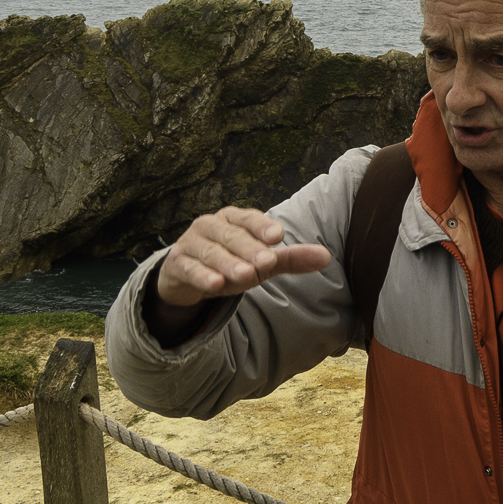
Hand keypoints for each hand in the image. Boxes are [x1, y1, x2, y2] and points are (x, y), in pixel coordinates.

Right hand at [156, 207, 331, 306]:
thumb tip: (325, 257)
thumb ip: (289, 259)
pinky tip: (215, 284)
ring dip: (228, 263)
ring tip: (246, 276)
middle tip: (267, 262)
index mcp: (232, 219)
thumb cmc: (229, 261)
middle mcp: (210, 226)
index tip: (279, 236)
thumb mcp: (260, 262)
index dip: (262, 226)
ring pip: (211, 252)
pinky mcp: (177, 264)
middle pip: (231, 236)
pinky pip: (189, 268)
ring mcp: (191, 243)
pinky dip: (202, 276)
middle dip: (250, 249)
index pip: (248, 218)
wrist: (185, 275)